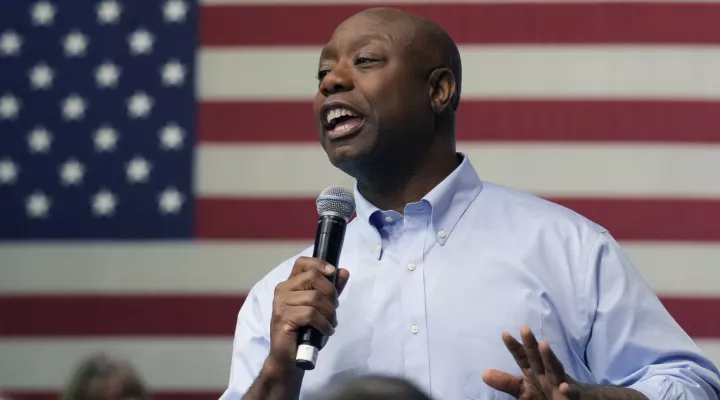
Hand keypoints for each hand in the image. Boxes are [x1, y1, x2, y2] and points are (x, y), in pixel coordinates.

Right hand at [267, 257, 349, 372]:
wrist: (289, 358)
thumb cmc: (305, 332)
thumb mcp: (322, 308)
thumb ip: (331, 290)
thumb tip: (343, 272)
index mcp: (290, 284)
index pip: (302, 262)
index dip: (319, 264)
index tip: (332, 273)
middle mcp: (283, 290)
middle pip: (314, 277)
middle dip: (330, 294)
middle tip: (333, 309)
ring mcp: (281, 304)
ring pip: (315, 298)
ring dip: (329, 313)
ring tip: (329, 324)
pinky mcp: (283, 318)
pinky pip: (311, 314)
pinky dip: (324, 324)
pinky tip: (325, 331)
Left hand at [482, 326, 583, 398]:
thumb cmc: (547, 394)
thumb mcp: (524, 390)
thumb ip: (506, 383)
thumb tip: (484, 374)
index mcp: (534, 372)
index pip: (523, 357)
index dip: (514, 347)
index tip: (504, 334)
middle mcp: (547, 374)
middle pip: (538, 358)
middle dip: (531, 344)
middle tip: (524, 328)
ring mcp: (561, 384)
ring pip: (556, 370)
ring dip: (550, 358)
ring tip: (544, 344)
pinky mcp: (574, 397)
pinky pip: (572, 394)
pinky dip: (569, 390)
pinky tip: (564, 387)